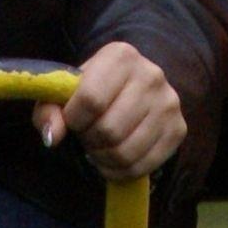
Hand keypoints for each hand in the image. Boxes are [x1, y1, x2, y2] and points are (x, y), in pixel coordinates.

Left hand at [38, 43, 184, 178]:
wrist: (129, 90)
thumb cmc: (90, 92)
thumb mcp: (62, 94)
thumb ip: (49, 110)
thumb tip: (53, 136)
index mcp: (121, 55)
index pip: (91, 99)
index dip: (74, 119)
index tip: (72, 120)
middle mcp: (152, 74)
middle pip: (109, 129)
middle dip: (89, 140)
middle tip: (87, 135)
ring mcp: (169, 103)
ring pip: (125, 152)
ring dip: (103, 158)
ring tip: (98, 147)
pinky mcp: (178, 129)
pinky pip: (142, 166)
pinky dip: (120, 171)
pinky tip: (112, 159)